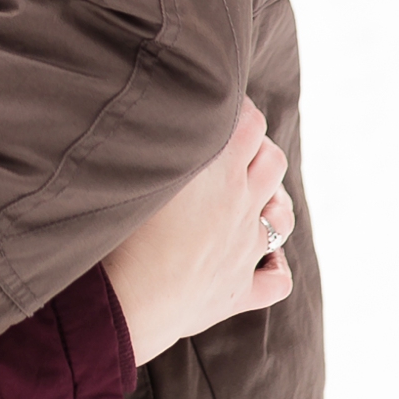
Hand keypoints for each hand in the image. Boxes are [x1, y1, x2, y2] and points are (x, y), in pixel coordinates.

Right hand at [103, 100, 295, 367]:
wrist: (123, 298)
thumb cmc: (116, 226)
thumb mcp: (131, 161)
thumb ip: (155, 131)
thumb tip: (157, 100)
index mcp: (219, 170)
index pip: (249, 122)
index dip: (237, 108)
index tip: (216, 104)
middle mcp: (240, 205)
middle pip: (273, 161)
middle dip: (258, 147)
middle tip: (229, 146)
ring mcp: (244, 250)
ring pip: (282, 216)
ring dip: (273, 200)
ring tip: (252, 195)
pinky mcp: (236, 292)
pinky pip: (275, 282)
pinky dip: (274, 268)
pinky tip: (263, 261)